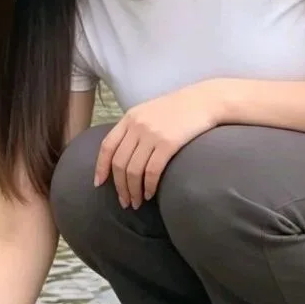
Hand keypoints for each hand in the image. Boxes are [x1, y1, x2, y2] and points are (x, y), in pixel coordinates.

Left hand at [94, 81, 221, 208]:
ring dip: (133, 191)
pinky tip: (149, 194)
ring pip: (133, 171)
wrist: (205, 100)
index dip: (101, 167)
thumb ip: (135, 129)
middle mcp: (137, 125)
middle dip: (119, 187)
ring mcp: (152, 134)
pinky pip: (152, 171)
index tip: (99, 184)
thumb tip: (124, 155)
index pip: (107, 146)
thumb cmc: (179, 109)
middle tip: (124, 202)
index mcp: (130, 118)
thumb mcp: (150, 112)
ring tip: (136, 203)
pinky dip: (148, 187)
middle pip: (119, 163)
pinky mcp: (168, 143)